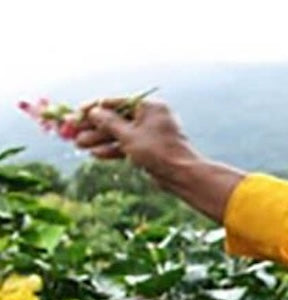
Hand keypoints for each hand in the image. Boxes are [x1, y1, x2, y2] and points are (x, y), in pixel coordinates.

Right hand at [72, 98, 244, 221]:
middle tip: (72, 132)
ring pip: (120, 134)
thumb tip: (94, 111)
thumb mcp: (128, 135)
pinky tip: (96, 154)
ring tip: (79, 146)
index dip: (94, 108)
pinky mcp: (150, 149)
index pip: (116, 103)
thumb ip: (108, 122)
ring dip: (99, 139)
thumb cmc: (158, 152)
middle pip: (116, 119)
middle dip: (94, 127)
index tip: (76, 113)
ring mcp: (150, 134)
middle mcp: (150, 117)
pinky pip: (128, 146)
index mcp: (149, 107)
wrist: (182, 176)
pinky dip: (113, 149)